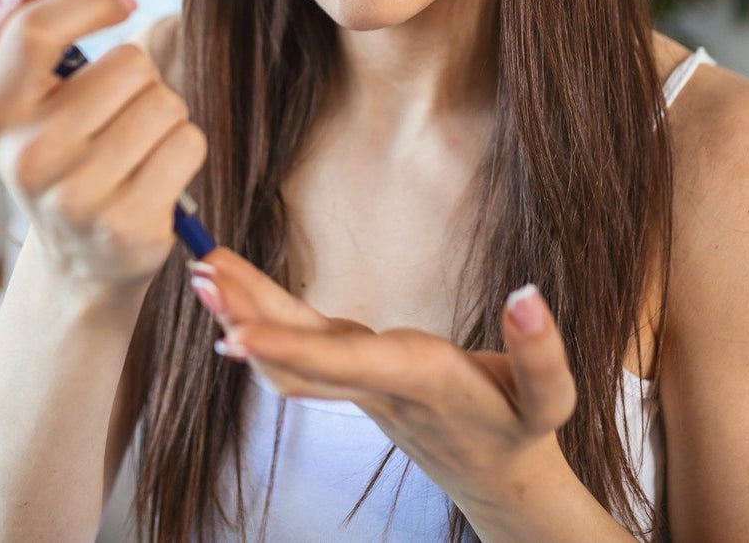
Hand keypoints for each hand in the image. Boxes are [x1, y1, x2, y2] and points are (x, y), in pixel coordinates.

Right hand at [0, 0, 207, 290]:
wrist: (78, 262)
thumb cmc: (55, 159)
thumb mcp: (14, 96)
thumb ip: (4, 28)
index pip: (35, 29)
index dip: (90, 2)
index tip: (120, 4)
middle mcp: (27, 156)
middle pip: (129, 64)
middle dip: (140, 80)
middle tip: (118, 115)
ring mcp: (77, 197)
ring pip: (164, 103)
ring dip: (164, 117)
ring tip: (136, 147)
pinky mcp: (129, 226)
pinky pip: (188, 144)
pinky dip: (184, 151)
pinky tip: (156, 175)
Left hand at [187, 248, 577, 515]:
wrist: (500, 480)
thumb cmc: (522, 431)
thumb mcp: (551, 401)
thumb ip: (542, 352)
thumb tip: (526, 293)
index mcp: (420, 382)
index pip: (345, 364)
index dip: (288, 348)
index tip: (234, 334)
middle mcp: (377, 385)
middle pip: (298, 354)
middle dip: (247, 316)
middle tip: (198, 271)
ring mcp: (359, 384)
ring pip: (291, 353)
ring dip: (246, 311)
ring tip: (203, 268)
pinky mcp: (356, 375)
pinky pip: (299, 349)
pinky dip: (263, 320)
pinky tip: (232, 297)